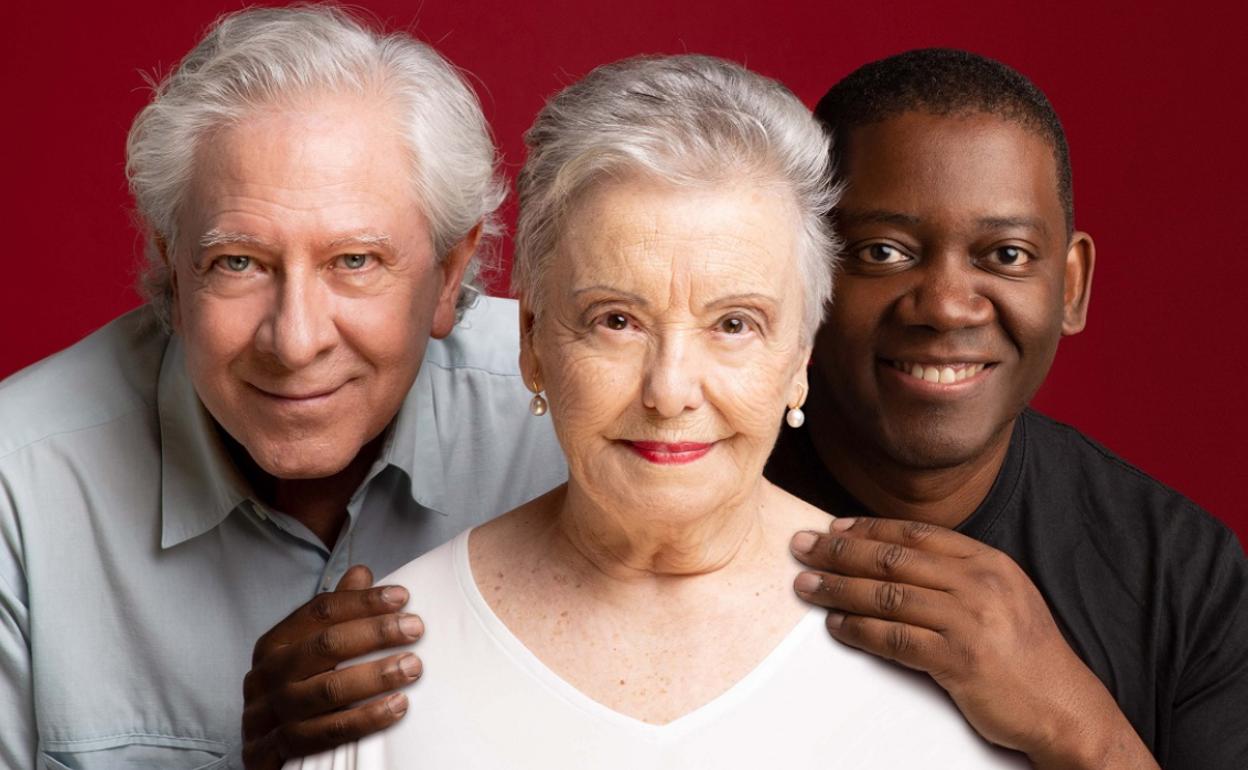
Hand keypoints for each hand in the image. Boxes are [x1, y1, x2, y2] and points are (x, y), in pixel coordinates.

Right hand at [241, 565, 423, 769]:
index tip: (403, 596)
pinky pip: (322, 734)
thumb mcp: (308, 652)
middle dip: (375, 633)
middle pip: (325, 645)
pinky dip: (363, 720)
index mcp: (275, 644)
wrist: (263, 757)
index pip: (320, 611)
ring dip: (375, 677)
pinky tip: (396, 708)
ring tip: (413, 667)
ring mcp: (266, 715)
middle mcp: (266, 675)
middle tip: (416, 629)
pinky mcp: (271, 752)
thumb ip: (334, 616)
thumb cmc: (297, 694)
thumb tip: (361, 573)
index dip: (363, 601)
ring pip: (326, 690)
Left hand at [790, 517, 1157, 769]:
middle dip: (840, 550)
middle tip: (802, 546)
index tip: (833, 526)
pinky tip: (836, 626)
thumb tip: (895, 559)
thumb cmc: (1027, 655)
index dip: (868, 527)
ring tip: (806, 585)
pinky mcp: (960, 660)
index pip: (916, 533)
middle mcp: (979, 583)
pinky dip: (859, 630)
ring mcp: (970, 620)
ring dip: (839, 589)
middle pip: (893, 558)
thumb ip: (958, 574)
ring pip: (887, 595)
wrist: (1065, 707)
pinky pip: (896, 639)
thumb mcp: (1004, 596)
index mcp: (988, 561)